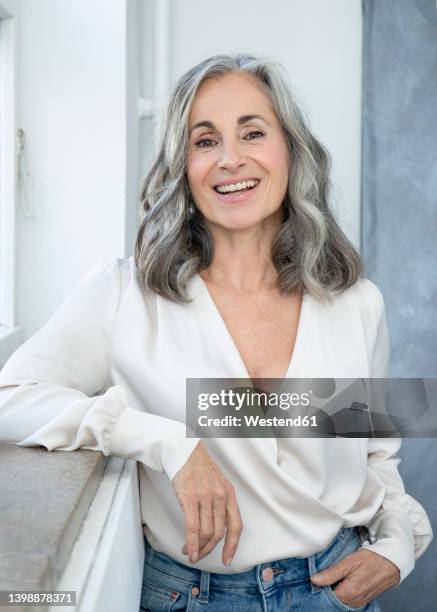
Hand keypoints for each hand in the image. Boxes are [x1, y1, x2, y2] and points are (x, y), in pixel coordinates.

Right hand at [171, 441, 242, 565]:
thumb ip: (222, 503)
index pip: (236, 526)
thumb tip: (218, 529)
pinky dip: (191, 543)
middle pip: (218, 533)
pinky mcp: (190, 498)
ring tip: (189, 552)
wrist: (185, 452)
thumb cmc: (200, 469)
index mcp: (229, 494)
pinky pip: (193, 527)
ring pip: (205, 533)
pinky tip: (187, 550)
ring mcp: (205, 498)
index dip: (232, 546)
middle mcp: (220, 497)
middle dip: (209, 550)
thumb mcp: (218, 483)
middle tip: (199, 556)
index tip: (227, 559)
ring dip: (197, 548)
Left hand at [310, 549, 399, 607]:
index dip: (319, 588)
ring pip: (340, 602)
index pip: (326, 596)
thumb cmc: (371, 560)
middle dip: (326, 591)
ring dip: (334, 592)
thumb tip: (314, 580)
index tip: (314, 579)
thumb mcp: (349, 562)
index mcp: (349, 592)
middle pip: (333, 601)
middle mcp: (354, 601)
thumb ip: (331, 573)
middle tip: (321, 578)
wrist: (390, 563)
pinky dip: (342, 595)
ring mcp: (359, 602)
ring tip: (331, 579)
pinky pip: (348, 601)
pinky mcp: (363, 601)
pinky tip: (339, 584)